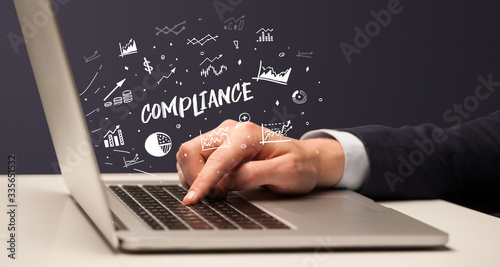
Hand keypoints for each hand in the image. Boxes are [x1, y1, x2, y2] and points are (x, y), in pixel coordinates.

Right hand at [176, 120, 344, 204]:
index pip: (216, 160)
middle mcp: (231, 129)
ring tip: (220, 190)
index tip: (192, 200)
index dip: (202, 182)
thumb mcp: (285, 173)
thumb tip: (226, 181)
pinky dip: (198, 173)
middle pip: (191, 150)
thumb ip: (254, 175)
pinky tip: (217, 183)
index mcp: (247, 135)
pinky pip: (195, 157)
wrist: (305, 157)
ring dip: (195, 176)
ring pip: (189, 154)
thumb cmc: (300, 165)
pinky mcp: (219, 143)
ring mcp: (223, 134)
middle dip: (195, 177)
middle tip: (218, 195)